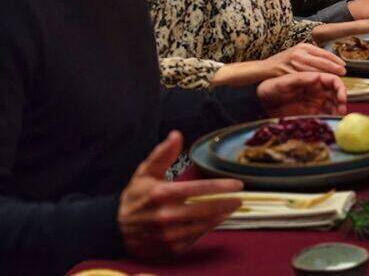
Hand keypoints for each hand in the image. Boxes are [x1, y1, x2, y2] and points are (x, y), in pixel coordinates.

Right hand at [119, 131, 243, 258]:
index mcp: (160, 194)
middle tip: (239, 198)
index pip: (198, 189)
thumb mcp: (144, 172)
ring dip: (220, 216)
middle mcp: (164, 216)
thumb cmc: (135, 196)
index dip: (221, 186)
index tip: (238, 184)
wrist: (114, 229)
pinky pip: (196, 238)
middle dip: (226, 203)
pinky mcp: (170, 248)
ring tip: (231, 208)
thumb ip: (162, 154)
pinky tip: (215, 220)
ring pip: (203, 225)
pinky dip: (207, 229)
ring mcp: (167, 235)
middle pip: (205, 209)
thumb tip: (176, 134)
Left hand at [257, 71, 347, 117]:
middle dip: (342, 100)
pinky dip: (331, 116)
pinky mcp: (312, 111)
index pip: (332, 80)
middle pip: (336, 92)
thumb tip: (318, 76)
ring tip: (338, 116)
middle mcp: (316, 89)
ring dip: (338, 109)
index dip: (340, 88)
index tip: (342, 98)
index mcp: (312, 78)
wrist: (261, 102)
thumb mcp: (284, 82)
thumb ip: (301, 78)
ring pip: (334, 103)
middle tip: (342, 109)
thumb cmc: (271, 88)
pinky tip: (331, 120)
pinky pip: (326, 113)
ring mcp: (315, 100)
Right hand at [261, 43, 345, 77]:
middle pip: (322, 62)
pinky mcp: (291, 74)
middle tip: (344, 72)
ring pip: (316, 71)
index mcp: (303, 47)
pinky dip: (316, 81)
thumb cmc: (283, 60)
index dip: (335, 59)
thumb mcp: (297, 51)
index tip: (343, 64)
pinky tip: (321, 83)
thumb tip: (328, 58)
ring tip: (335, 78)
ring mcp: (294, 64)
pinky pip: (307, 78)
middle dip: (334, 68)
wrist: (264, 68)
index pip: (323, 53)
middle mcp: (299, 54)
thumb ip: (311, 53)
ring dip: (327, 75)